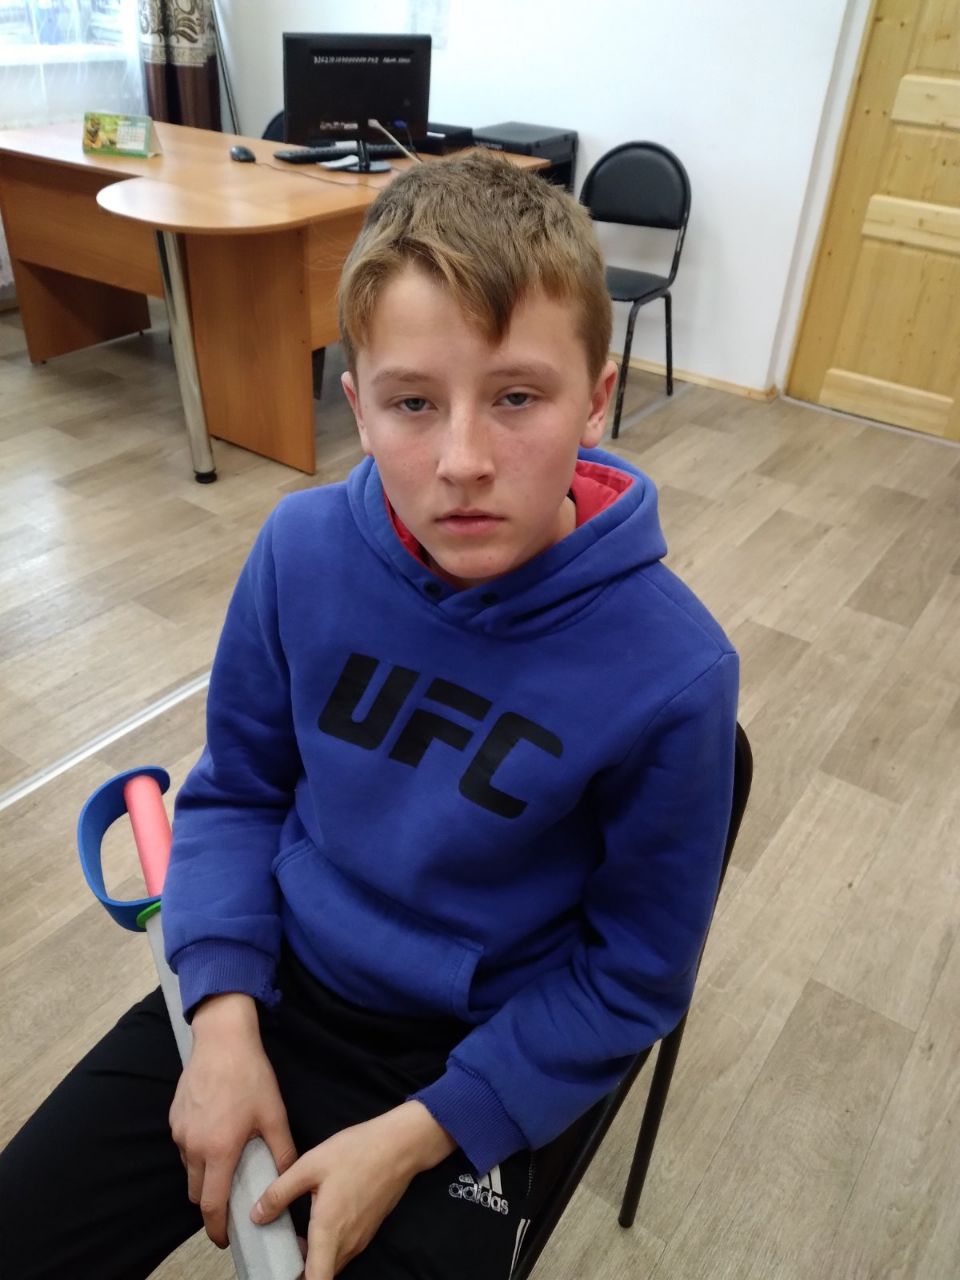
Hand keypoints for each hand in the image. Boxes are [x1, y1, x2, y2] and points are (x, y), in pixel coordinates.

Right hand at [169, 993, 296, 1248]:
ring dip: (204, 1172)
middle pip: (196, 1191)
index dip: (217, 1227)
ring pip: (189, 1167)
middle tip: (230, 1196)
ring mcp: (180, 1131)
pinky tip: (217, 1129)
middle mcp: (193, 1145)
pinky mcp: (174, 1117)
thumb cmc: (250, 1075)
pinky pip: (184, 1144)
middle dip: (211, 1201)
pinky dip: (197, 1148)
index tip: (225, 1238)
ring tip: (227, 1156)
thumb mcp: (274, 1113)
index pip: (211, 1204)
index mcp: (219, 1150)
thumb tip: (287, 1177)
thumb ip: (281, 1151)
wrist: (222, 1039)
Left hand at [251, 1101, 455, 1278]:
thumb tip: (256, 1216)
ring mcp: (361, 1238)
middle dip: (299, 1272)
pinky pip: (344, 1250)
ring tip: (293, 1237)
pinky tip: (317, 1222)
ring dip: (313, 1260)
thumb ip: (280, 1192)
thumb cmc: (356, 1152)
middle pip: (321, 1275)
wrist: (401, 1145)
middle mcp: (347, 1244)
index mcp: (329, 1232)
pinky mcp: (369, 1229)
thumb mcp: (311, 1164)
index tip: (279, 1272)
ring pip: (332, 1263)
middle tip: (279, 1253)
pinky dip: (327, 1248)